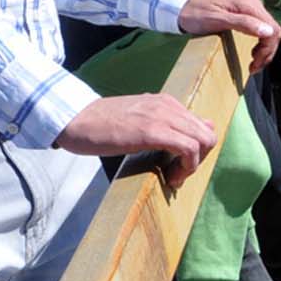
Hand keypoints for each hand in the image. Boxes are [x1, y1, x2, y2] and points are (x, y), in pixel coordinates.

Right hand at [56, 95, 218, 188]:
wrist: (73, 118)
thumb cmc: (101, 124)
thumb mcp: (139, 120)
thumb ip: (164, 125)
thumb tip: (193, 133)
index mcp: (166, 103)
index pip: (202, 127)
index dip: (197, 152)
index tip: (179, 167)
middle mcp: (168, 106)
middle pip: (207, 135)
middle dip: (199, 160)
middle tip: (177, 175)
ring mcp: (162, 116)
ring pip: (203, 141)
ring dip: (193, 166)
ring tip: (173, 178)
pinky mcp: (152, 131)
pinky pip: (188, 148)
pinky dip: (186, 167)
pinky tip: (169, 177)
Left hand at [178, 0, 280, 71]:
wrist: (181, 5)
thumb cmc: (195, 12)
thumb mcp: (217, 20)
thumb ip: (243, 24)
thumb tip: (268, 32)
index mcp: (249, 4)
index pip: (272, 29)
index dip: (268, 50)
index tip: (255, 63)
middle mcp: (253, 4)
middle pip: (273, 31)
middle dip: (267, 52)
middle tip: (254, 67)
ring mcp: (250, 7)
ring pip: (269, 31)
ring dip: (265, 49)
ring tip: (254, 63)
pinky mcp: (246, 13)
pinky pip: (261, 29)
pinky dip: (260, 43)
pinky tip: (252, 52)